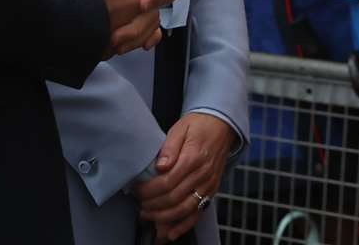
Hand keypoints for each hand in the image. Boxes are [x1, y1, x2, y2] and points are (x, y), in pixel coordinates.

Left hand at [57, 0, 179, 57]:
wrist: (65, 9)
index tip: (142, 5)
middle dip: (148, 16)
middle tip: (124, 31)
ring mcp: (139, 8)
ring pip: (155, 20)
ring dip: (137, 35)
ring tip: (112, 43)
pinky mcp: (136, 25)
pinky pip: (153, 33)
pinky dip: (146, 41)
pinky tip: (127, 47)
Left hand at [135, 113, 235, 241]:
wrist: (222, 125)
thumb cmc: (198, 126)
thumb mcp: (180, 128)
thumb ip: (170, 147)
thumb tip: (160, 166)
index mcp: (193, 158)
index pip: (167, 181)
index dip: (149, 190)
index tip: (137, 190)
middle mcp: (202, 174)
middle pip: (174, 198)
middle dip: (153, 205)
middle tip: (139, 205)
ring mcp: (208, 184)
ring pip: (185, 209)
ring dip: (164, 217)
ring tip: (148, 216)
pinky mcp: (212, 191)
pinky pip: (198, 212)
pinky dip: (184, 225)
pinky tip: (170, 233)